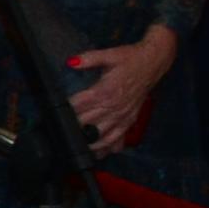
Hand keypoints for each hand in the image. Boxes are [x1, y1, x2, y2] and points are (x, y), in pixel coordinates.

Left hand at [67, 25, 178, 147]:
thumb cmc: (131, 59)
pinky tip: (101, 153)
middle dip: (74, 129)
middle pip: (88, 123)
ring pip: (104, 136)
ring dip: (90, 144)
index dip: (66, 110)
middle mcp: (114, 107)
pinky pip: (119, 137)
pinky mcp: (130, 119)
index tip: (55, 114)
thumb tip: (71, 62)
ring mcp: (123, 115)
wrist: (153, 63)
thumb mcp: (109, 55)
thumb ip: (89, 59)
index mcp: (106, 91)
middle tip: (61, 133)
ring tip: (78, 148)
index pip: (80, 105)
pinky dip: (110, 147)